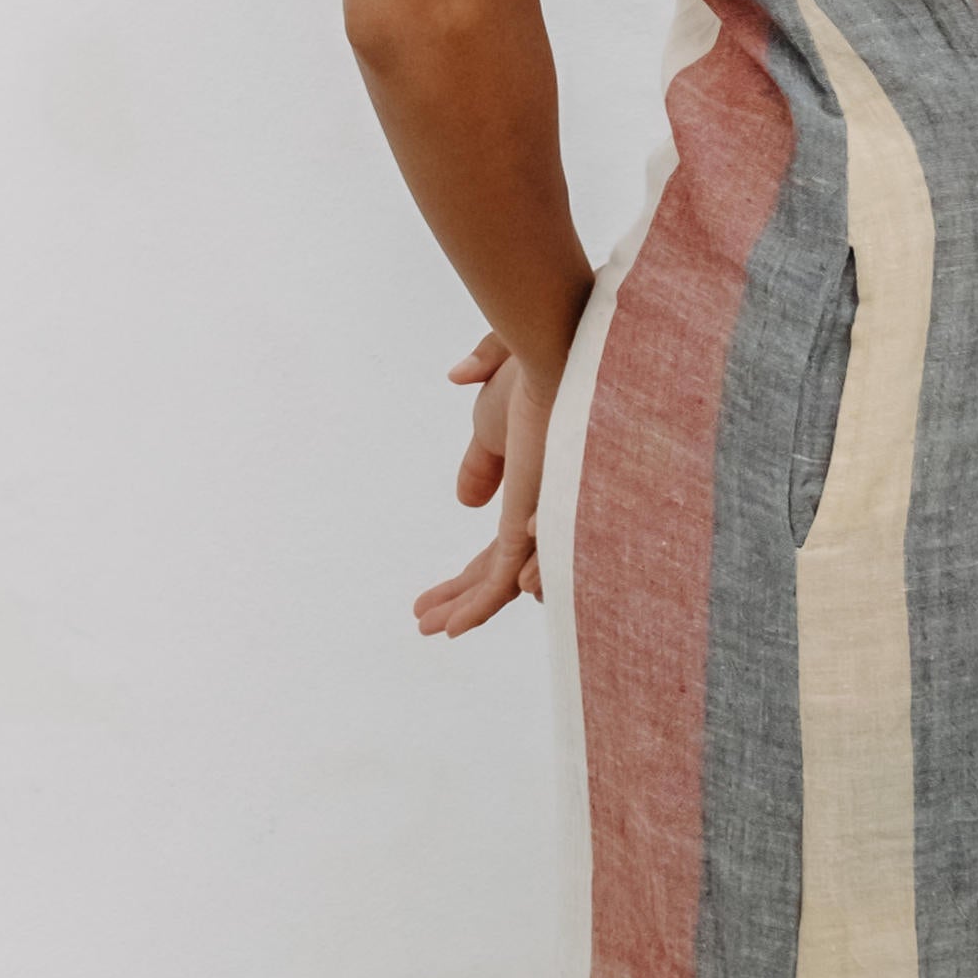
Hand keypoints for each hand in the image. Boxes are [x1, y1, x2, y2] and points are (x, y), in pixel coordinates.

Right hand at [414, 330, 556, 635]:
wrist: (551, 348)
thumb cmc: (531, 366)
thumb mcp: (493, 418)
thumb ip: (482, 458)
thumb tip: (464, 500)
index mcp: (533, 485)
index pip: (501, 544)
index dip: (467, 573)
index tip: (431, 594)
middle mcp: (543, 506)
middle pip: (502, 568)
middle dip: (463, 597)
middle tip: (426, 623)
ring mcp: (541, 513)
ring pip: (507, 581)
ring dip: (470, 609)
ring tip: (436, 630)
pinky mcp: (534, 514)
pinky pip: (508, 574)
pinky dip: (481, 604)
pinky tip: (456, 627)